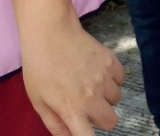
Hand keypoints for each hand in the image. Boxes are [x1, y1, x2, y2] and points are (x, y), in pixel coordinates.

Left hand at [21, 19, 124, 134]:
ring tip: (89, 84)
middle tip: (86, 107)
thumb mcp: (39, 102)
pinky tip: (96, 72)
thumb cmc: (39, 68)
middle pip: (111, 121)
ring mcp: (105, 77)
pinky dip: (112, 79)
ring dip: (105, 97)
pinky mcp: (112, 61)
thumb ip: (55, 124)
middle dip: (100, 118)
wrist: (51, 33)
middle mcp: (92, 96)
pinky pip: (121, 79)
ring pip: (116, 99)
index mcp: (72, 109)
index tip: (85, 132)